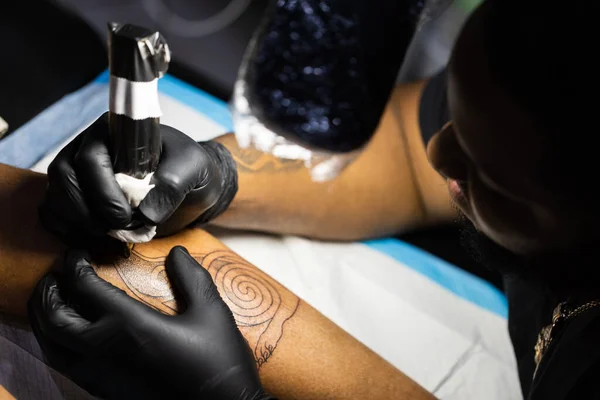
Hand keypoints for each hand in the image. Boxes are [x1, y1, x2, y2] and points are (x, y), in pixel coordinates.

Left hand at [28, 246, 272, 399]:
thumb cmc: (217, 363)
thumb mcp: (211, 313)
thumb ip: (191, 278)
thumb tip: (176, 252)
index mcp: (129, 325)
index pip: (84, 288)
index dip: (75, 265)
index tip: (77, 253)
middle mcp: (104, 350)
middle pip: (54, 318)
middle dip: (48, 292)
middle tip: (55, 275)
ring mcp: (100, 375)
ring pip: (51, 347)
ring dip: (45, 319)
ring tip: (54, 303)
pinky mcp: (104, 391)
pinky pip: (65, 365)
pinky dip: (56, 343)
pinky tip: (73, 336)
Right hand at [40, 113, 237, 243]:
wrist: (191, 186)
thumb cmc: (190, 169)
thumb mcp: (193, 168)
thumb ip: (173, 183)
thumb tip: (145, 212)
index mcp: (115, 131)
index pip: (91, 157)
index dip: (103, 190)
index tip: (127, 215)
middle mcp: (89, 147)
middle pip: (65, 176)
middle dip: (89, 209)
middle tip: (121, 227)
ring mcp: (78, 172)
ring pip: (56, 195)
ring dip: (78, 221)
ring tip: (111, 233)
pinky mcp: (76, 195)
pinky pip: (54, 212)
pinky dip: (68, 230)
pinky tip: (94, 238)